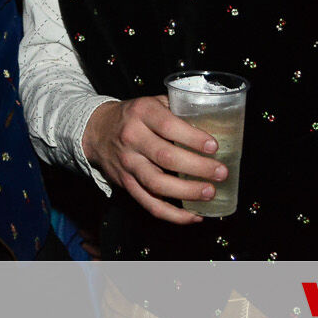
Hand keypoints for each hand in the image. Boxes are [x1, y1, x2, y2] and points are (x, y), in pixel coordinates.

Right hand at [82, 96, 224, 223]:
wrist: (97, 130)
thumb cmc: (134, 116)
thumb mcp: (152, 102)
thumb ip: (177, 110)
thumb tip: (214, 123)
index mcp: (141, 113)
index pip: (168, 126)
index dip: (192, 138)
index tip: (214, 147)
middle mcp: (132, 138)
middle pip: (165, 157)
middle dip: (197, 168)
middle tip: (221, 173)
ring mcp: (127, 163)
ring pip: (157, 184)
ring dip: (187, 192)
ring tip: (210, 193)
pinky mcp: (126, 184)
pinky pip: (149, 204)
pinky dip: (173, 215)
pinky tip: (194, 215)